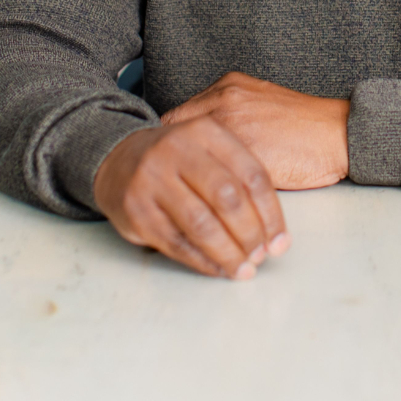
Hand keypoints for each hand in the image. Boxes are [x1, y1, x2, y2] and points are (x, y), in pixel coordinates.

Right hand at [93, 115, 290, 279]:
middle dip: (250, 234)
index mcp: (206, 131)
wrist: (119, 157)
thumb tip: (275, 235)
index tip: (280, 241)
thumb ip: (241, 179)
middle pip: (227, 198)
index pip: (251, 174)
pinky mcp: (136, 209)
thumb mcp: (210, 150)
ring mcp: (153, 179)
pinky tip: (217, 268)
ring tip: (243, 269)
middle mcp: (177, 150)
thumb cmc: (179, 160)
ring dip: (227, 253)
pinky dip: (202, 261)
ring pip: (201, 224)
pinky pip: (176, 242)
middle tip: (261, 256)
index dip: (271, 213)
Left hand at [162, 71, 349, 190]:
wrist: (338, 133)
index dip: (172, 147)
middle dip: (173, 165)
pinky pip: (215, 178)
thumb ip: (228, 115)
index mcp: (226, 87)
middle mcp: (224, 100)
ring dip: (186, 182)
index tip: (172, 167)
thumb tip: (199, 143)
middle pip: (174, 138)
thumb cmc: (303, 126)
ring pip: (191, 160)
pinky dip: (208, 194)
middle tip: (174, 188)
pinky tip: (211, 207)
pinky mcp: (247, 153)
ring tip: (188, 201)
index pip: (177, 119)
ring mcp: (234, 125)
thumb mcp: (259, 105)